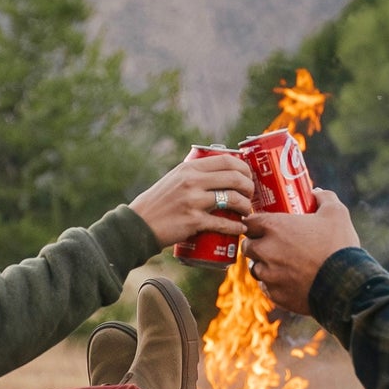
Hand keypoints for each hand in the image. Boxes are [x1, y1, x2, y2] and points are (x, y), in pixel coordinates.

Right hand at [130, 152, 255, 246]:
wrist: (139, 225)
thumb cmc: (158, 204)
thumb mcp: (174, 179)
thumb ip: (193, 175)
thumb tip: (219, 173)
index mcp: (189, 168)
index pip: (227, 160)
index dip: (244, 169)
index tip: (248, 178)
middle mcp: (192, 181)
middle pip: (235, 178)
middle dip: (249, 187)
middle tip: (250, 196)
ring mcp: (193, 201)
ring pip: (233, 199)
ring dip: (246, 207)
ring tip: (246, 212)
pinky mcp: (193, 221)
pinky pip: (223, 223)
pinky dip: (236, 227)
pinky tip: (240, 229)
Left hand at [245, 190, 360, 312]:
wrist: (345, 285)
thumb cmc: (339, 246)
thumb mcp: (336, 213)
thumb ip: (324, 198)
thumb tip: (316, 193)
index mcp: (274, 227)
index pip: (248, 223)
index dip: (254, 224)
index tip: (263, 226)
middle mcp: (265, 251)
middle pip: (248, 247)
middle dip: (256, 245)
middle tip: (271, 244)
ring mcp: (268, 275)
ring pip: (255, 269)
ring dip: (264, 265)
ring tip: (280, 264)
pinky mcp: (275, 295)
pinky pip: (266, 287)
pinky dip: (274, 284)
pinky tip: (287, 281)